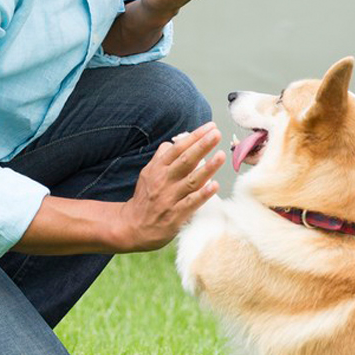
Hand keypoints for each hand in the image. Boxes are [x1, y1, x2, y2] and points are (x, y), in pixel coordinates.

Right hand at [114, 122, 225, 251]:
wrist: (132, 227)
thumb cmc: (145, 198)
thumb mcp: (148, 173)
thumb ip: (161, 158)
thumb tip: (172, 142)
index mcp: (158, 168)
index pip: (177, 148)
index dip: (194, 137)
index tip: (210, 127)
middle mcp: (164, 181)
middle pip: (185, 160)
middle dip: (201, 146)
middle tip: (216, 134)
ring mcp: (170, 198)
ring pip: (191, 180)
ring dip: (207, 168)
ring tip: (221, 156)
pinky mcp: (175, 216)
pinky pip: (191, 203)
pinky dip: (202, 194)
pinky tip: (215, 186)